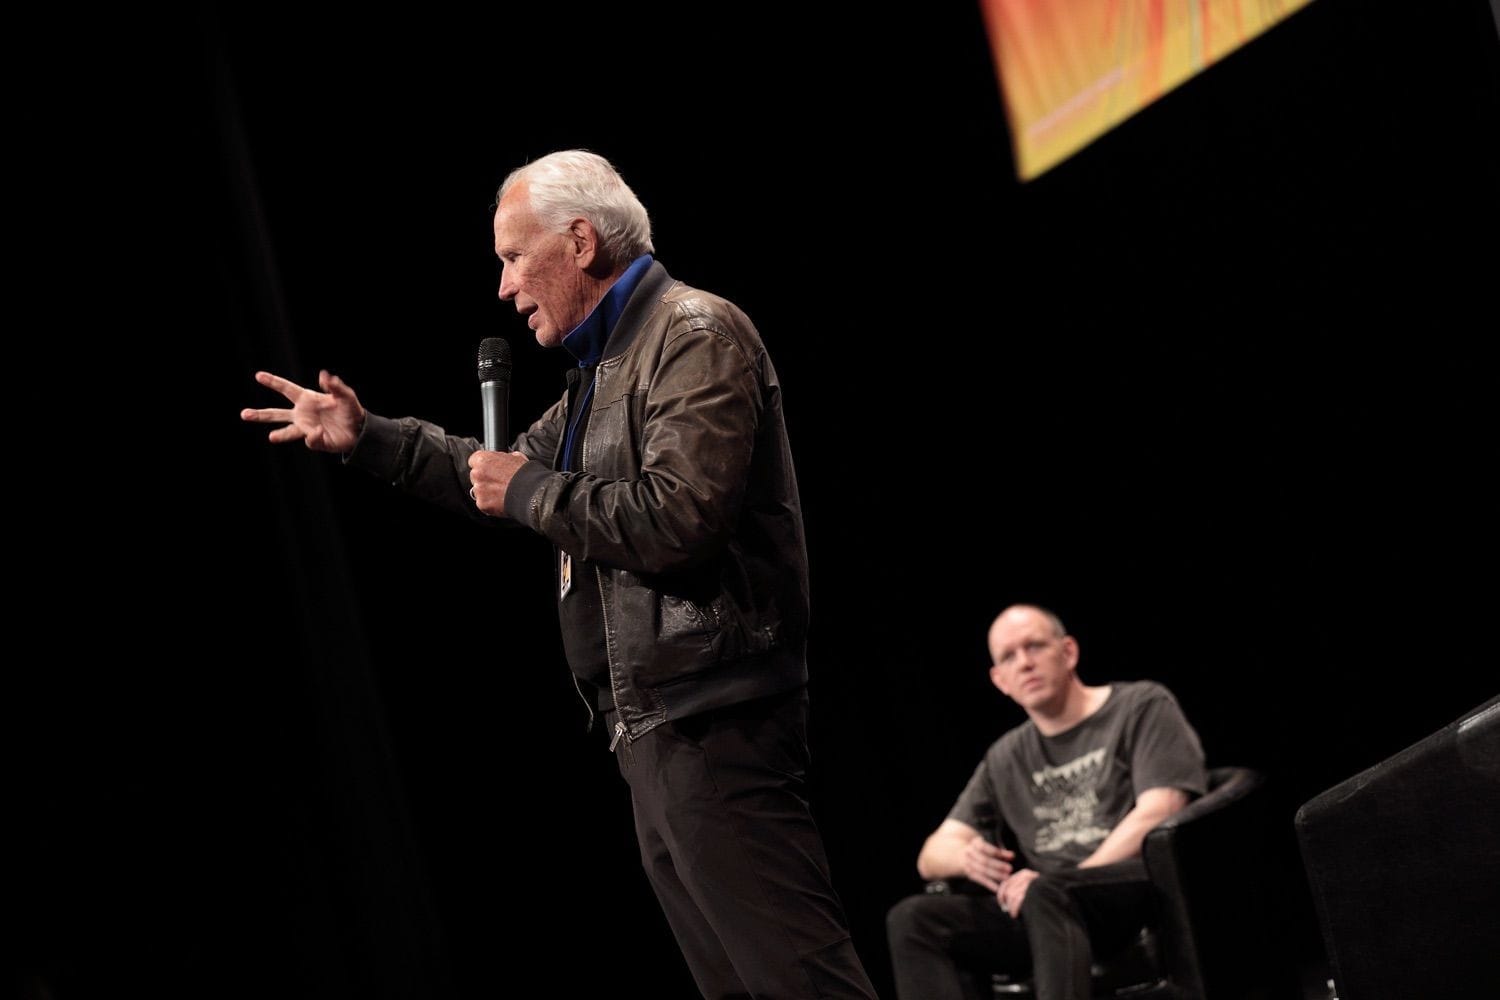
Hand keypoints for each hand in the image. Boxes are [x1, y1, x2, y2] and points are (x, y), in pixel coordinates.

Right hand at [241, 370, 365, 452]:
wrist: (359, 430)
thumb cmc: (350, 409)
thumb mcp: (346, 395)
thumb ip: (335, 386)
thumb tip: (324, 375)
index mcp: (307, 399)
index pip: (286, 389)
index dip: (273, 382)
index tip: (258, 375)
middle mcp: (302, 414)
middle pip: (277, 414)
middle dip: (261, 415)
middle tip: (243, 414)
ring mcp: (307, 428)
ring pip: (288, 432)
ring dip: (280, 435)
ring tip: (271, 437)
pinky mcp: (315, 441)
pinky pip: (312, 439)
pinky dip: (315, 435)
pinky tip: (320, 431)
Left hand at [468, 449, 529, 517]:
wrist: (531, 492)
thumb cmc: (524, 474)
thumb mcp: (515, 457)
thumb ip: (503, 458)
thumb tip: (504, 460)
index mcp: (483, 459)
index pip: (474, 460)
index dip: (483, 465)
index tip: (489, 469)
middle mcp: (477, 474)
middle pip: (475, 476)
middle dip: (485, 479)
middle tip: (498, 482)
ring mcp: (479, 490)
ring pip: (478, 491)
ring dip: (487, 492)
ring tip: (501, 493)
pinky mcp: (482, 504)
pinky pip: (483, 503)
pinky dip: (490, 504)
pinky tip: (501, 501)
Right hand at [960, 838, 1014, 892]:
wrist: (960, 854)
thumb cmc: (979, 849)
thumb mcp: (986, 844)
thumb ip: (998, 850)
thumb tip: (1011, 856)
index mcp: (974, 843)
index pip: (986, 847)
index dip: (999, 852)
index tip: (1012, 856)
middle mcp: (969, 854)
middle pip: (984, 860)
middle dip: (998, 865)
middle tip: (1010, 869)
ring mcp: (968, 864)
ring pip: (982, 871)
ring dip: (996, 875)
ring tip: (1007, 878)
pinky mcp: (970, 874)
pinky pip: (980, 880)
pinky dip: (990, 885)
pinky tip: (998, 888)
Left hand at [997, 867, 1039, 917]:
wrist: (1059, 906)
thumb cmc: (1042, 901)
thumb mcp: (1028, 890)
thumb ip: (1017, 889)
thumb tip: (1002, 896)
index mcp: (1026, 874)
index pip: (1007, 882)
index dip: (1001, 894)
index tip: (1002, 903)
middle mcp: (1029, 876)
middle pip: (1009, 889)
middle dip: (1006, 901)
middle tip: (1007, 910)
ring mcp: (1032, 884)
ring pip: (1012, 895)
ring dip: (1010, 907)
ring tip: (1013, 913)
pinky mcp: (1034, 892)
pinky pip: (1017, 900)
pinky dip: (1014, 909)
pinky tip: (1015, 914)